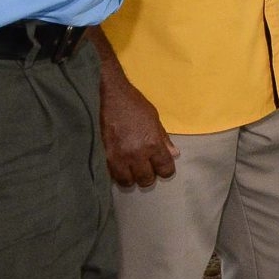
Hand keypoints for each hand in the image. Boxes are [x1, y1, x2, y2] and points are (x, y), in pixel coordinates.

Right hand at [97, 67, 177, 189]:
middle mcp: (136, 154)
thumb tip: (174, 154)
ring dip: (131, 178)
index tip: (162, 166)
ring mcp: (118, 157)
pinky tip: (120, 166)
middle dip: (148, 176)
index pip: (165, 169)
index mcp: (152, 144)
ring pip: (128, 182)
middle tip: (146, 168)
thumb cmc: (134, 105)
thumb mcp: (154, 119)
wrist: (109, 96)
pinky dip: (117, 174)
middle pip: (146, 179)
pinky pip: (112, 175)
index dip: (165, 170)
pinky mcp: (104, 156)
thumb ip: (164, 139)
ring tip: (131, 169)